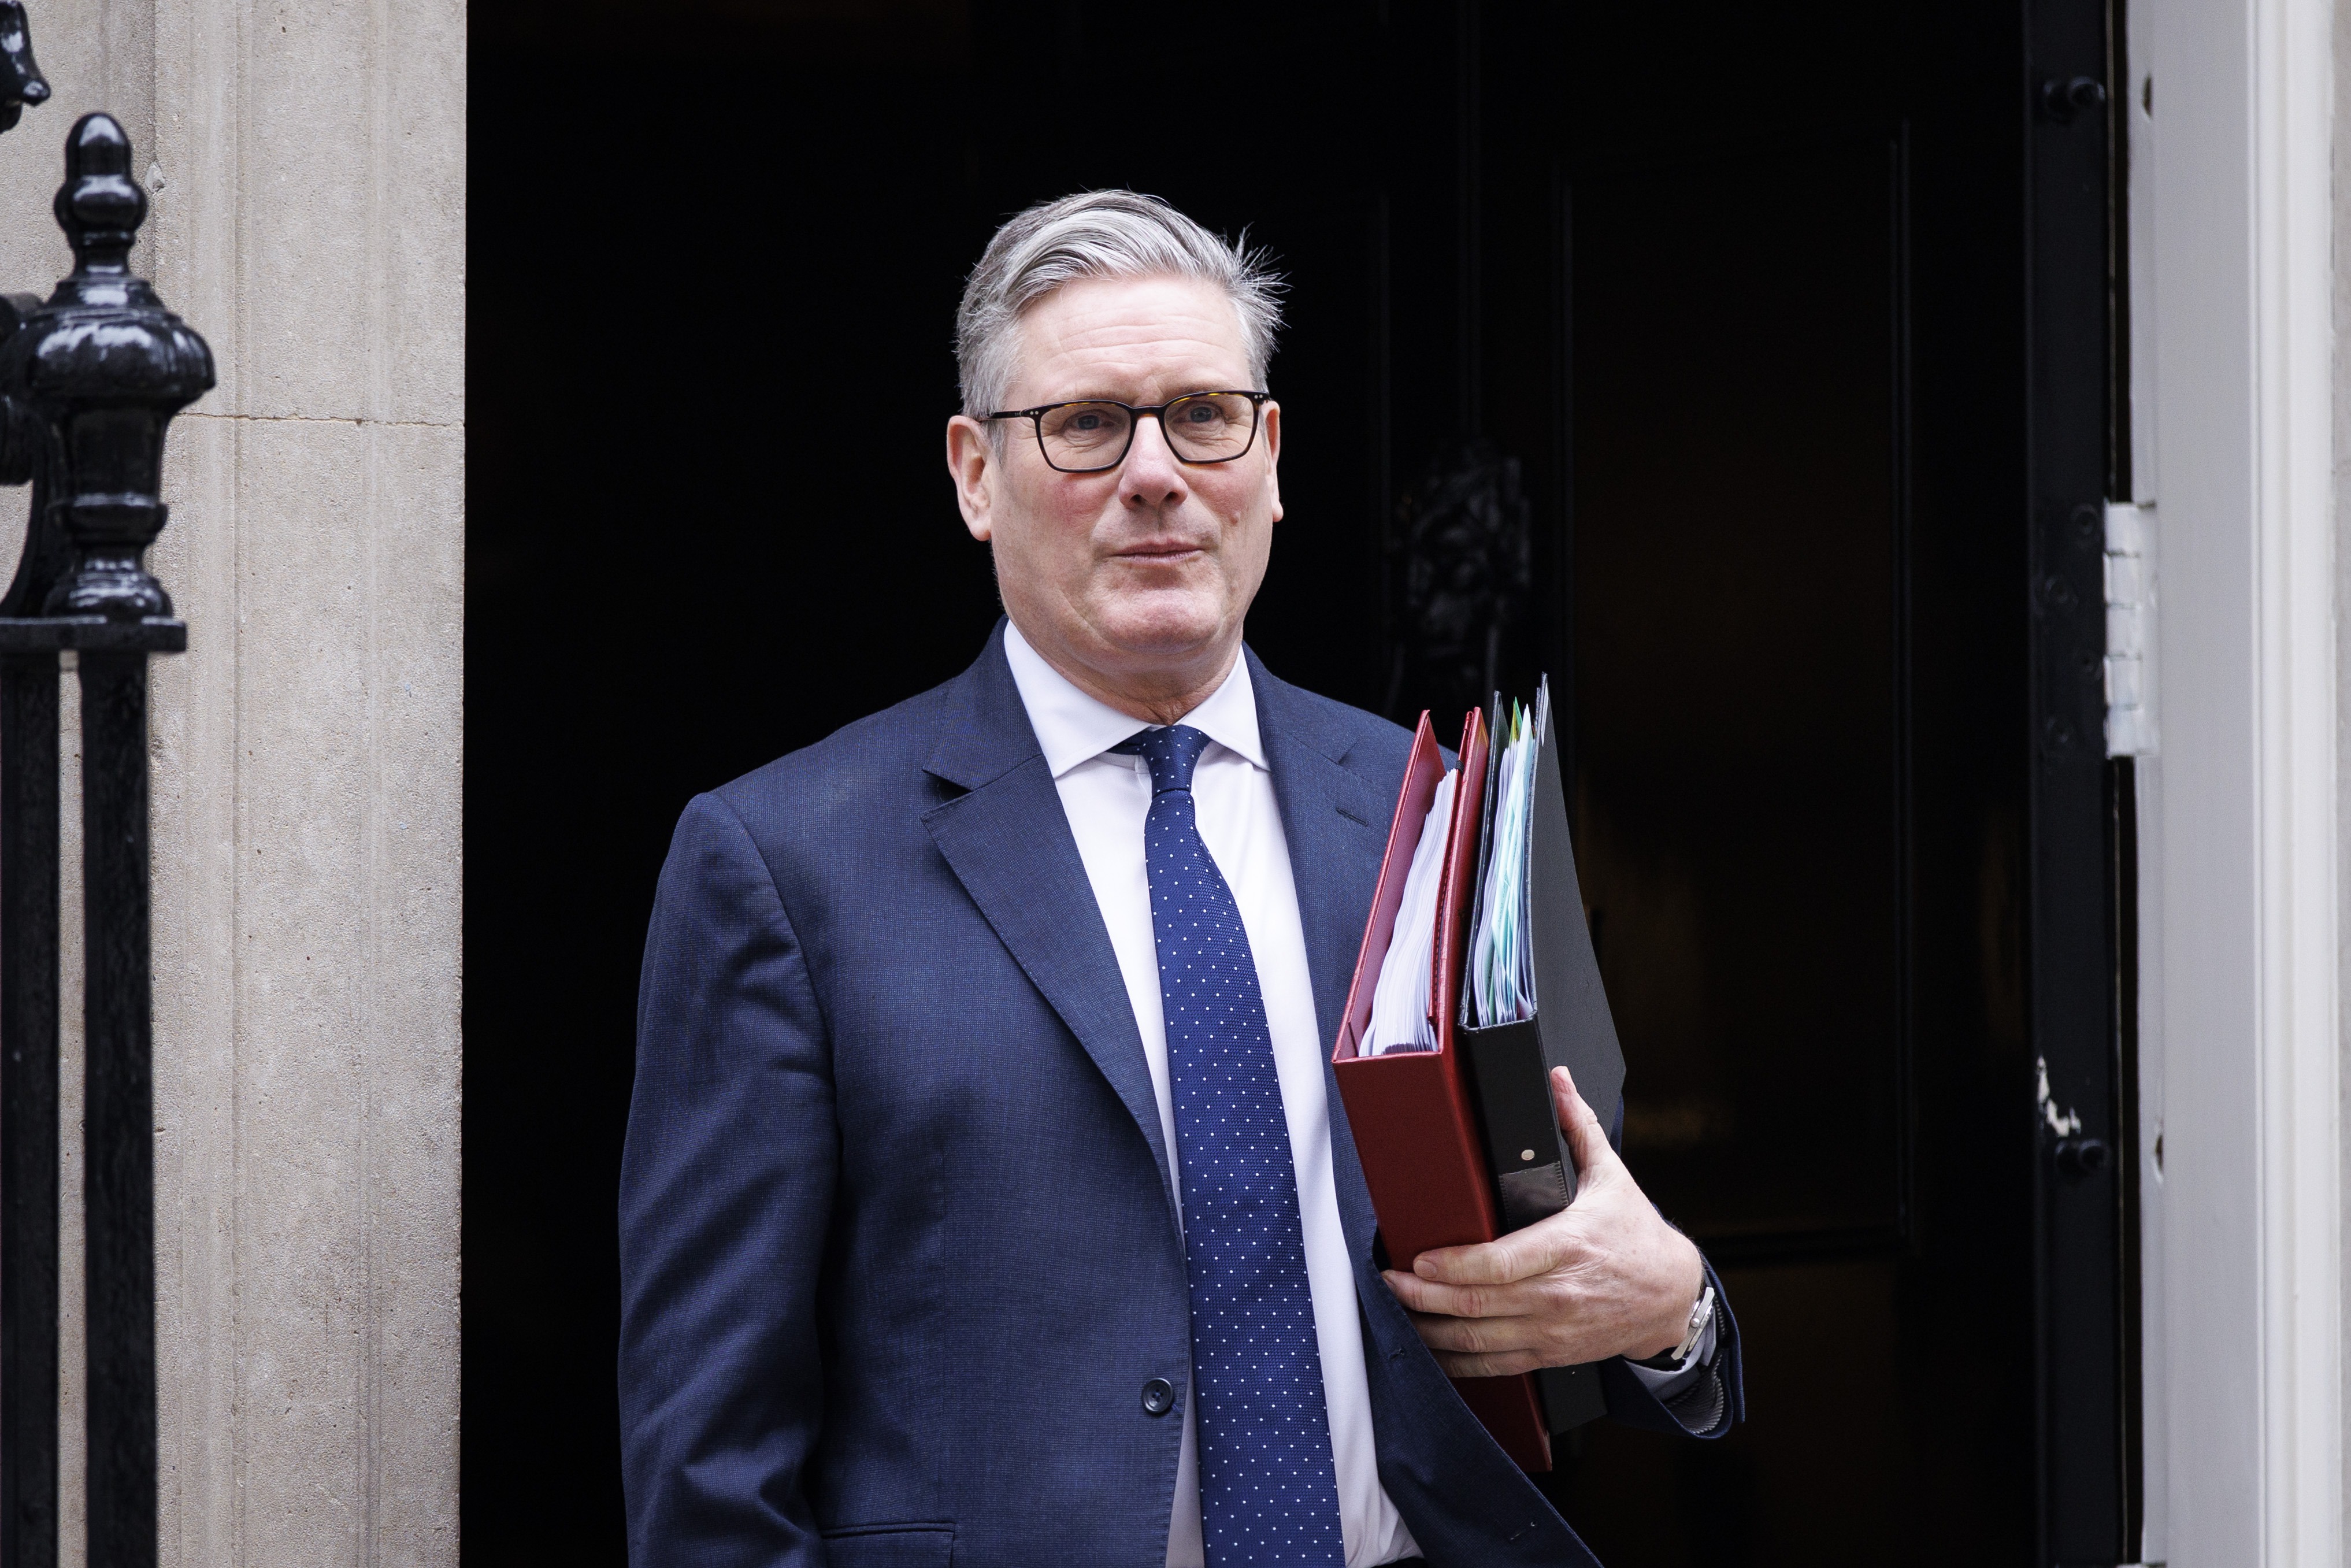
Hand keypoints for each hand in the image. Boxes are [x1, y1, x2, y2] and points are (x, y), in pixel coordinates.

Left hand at [1381, 1066, 1705, 1377]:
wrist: (1671, 1296)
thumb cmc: (1637, 1237)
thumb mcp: (1612, 1176)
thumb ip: (1578, 1126)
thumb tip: (1557, 1080)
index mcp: (1567, 1245)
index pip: (1500, 1263)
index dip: (1454, 1265)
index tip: (1419, 1258)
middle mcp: (1557, 1294)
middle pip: (1478, 1304)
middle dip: (1424, 1295)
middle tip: (1390, 1281)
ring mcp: (1552, 1329)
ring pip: (1479, 1340)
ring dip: (1431, 1330)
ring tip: (1398, 1311)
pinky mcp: (1550, 1353)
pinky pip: (1494, 1364)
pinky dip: (1456, 1360)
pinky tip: (1430, 1348)